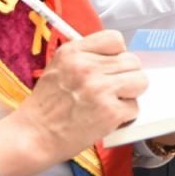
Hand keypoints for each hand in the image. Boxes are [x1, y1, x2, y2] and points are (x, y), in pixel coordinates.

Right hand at [0, 30, 147, 175]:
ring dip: (131, 93)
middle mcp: (87, 67)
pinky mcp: (110, 112)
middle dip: (127, 75)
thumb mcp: (58, 66)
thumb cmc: (46, 105)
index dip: (118, 53)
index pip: (115, 39)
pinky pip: (135, 107)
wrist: (33, 136)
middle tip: (113, 88)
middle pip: (132, 61)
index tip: (111, 65)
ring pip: (140, 81)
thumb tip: (116, 56)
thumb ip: (85, 56)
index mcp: (74, 52)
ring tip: (114, 101)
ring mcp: (100, 89)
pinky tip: (109, 118)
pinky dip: (125, 115)